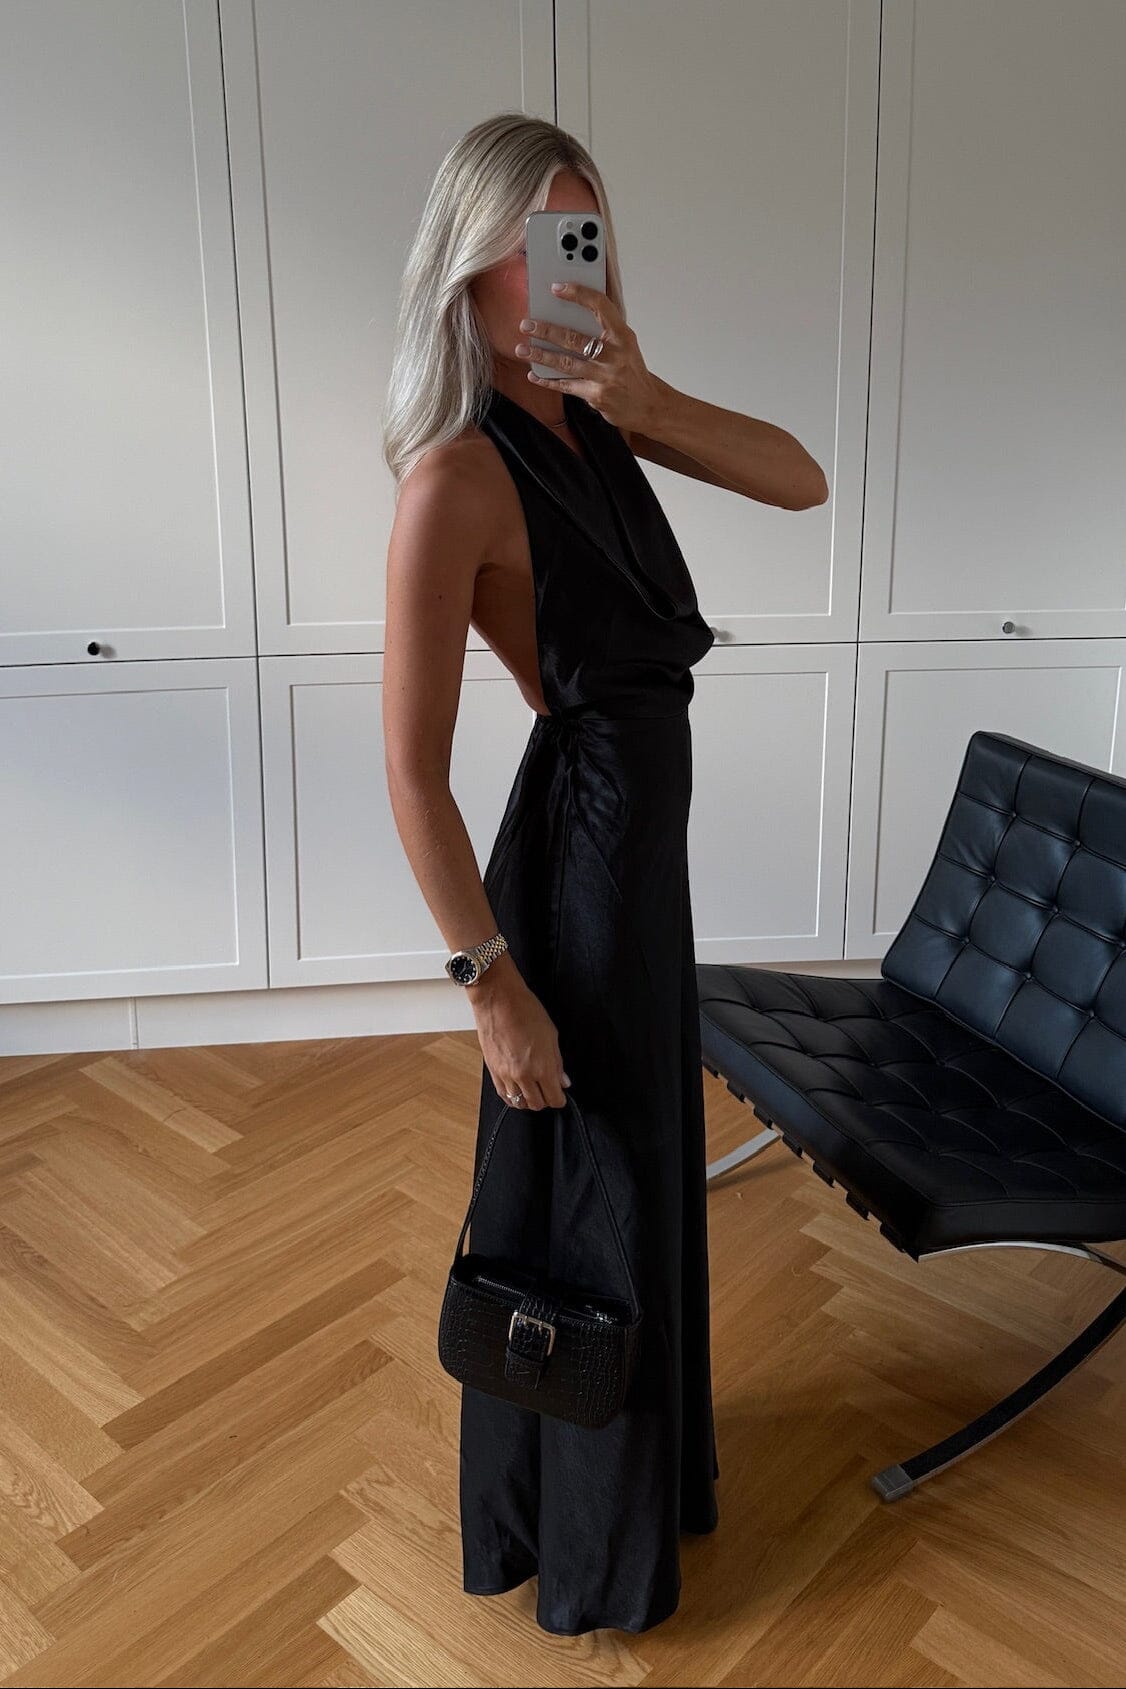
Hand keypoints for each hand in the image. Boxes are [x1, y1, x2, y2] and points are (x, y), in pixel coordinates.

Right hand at [473, 973, 571, 1111]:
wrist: (498, 1000)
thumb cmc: (525, 1010)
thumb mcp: (551, 1034)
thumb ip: (557, 1062)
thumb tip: (563, 1079)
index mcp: (542, 1066)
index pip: (554, 1098)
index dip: (560, 1099)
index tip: (561, 1095)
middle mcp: (524, 1075)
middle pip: (537, 1104)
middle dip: (546, 1100)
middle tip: (548, 1090)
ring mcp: (506, 1074)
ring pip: (520, 1103)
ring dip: (529, 1100)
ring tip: (533, 1090)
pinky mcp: (493, 1071)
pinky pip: (504, 1094)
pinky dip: (513, 1096)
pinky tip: (517, 1090)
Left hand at [515, 281, 659, 434]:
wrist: (649, 405)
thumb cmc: (632, 371)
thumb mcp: (626, 344)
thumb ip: (604, 330)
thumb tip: (569, 314)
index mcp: (623, 336)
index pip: (600, 307)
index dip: (578, 294)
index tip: (557, 288)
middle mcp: (615, 355)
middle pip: (574, 338)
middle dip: (546, 330)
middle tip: (526, 324)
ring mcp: (605, 377)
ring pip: (566, 363)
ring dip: (541, 355)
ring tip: (522, 349)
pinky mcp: (597, 396)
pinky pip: (566, 386)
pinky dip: (548, 381)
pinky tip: (533, 375)